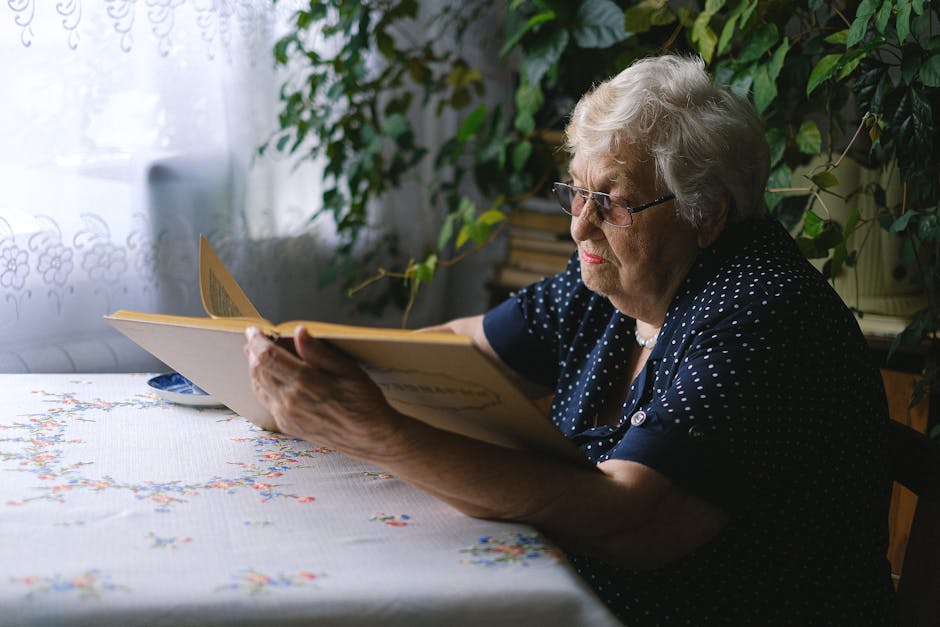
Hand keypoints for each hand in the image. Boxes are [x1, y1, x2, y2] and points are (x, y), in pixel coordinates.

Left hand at [244, 325, 403, 457]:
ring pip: (258, 387)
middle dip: (253, 352)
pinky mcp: (288, 426)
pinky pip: (266, 401)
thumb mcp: (348, 370)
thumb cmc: (365, 404)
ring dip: (256, 369)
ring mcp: (286, 416)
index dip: (256, 341)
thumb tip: (299, 332)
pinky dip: (264, 385)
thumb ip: (319, 352)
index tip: (255, 330)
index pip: (267, 357)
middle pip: (257, 371)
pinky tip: (273, 378)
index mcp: (305, 383)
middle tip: (256, 340)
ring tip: (261, 356)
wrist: (371, 439)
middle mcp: (290, 401)